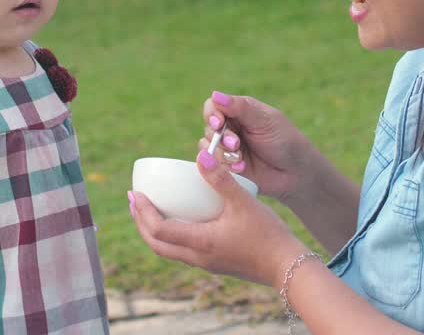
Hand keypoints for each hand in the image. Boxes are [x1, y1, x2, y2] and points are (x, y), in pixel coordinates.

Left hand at [129, 148, 309, 288]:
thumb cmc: (268, 235)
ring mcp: (206, 263)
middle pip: (156, 244)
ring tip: (150, 211)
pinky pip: (182, 251)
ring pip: (168, 250)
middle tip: (135, 201)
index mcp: (200, 242)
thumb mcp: (243, 202)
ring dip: (154, 231)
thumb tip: (200, 155)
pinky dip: (171, 236)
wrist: (288, 268)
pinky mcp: (215, 264)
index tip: (135, 194)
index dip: (142, 212)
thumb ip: (221, 179)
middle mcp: (198, 257)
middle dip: (140, 223)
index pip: (158, 230)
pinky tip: (181, 221)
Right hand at [200, 90, 314, 205]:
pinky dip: (225, 165)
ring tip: (241, 158)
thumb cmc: (284, 140)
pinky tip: (241, 168)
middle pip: (209, 127)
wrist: (295, 172)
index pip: (213, 107)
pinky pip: (213, 163)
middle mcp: (231, 127)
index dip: (212, 114)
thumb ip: (240, 108)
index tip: (218, 124)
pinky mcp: (227, 166)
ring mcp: (228, 147)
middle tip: (236, 144)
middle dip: (220, 137)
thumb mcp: (264, 120)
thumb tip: (215, 94)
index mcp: (240, 111)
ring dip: (223, 152)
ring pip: (208, 146)